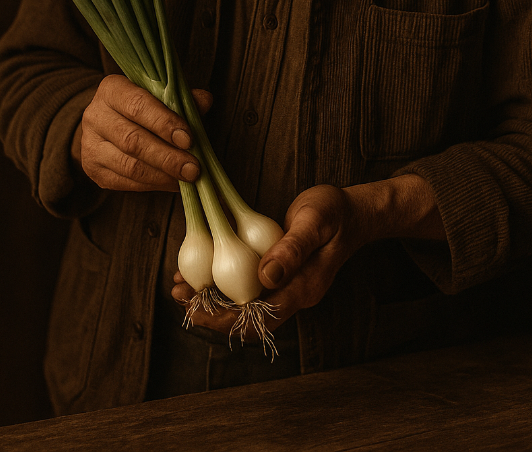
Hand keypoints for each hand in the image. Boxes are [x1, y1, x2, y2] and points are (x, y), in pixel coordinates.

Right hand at [71, 74, 211, 191]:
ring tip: (187, 178)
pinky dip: (154, 184)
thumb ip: (182, 98)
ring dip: (163, 175)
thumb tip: (205, 101)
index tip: (189, 139)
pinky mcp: (94, 170)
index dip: (164, 123)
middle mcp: (95, 115)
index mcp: (112, 90)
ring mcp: (91, 145)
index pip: (138, 105)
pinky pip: (126, 182)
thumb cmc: (143, 107)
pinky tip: (173, 183)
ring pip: (129, 166)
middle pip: (133, 140)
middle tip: (194, 168)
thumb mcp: (160, 95)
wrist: (108, 125)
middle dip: (167, 157)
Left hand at [172, 184, 371, 337]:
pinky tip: (202, 270)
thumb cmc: (335, 212)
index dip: (224, 317)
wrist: (353, 212)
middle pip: (246, 319)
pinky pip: (247, 287)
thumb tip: (266, 276)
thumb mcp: (314, 222)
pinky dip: (222, 283)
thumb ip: (292, 249)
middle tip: (178, 295)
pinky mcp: (279, 274)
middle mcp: (293, 294)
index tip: (194, 307)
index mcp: (303, 289)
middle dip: (209, 312)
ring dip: (212, 299)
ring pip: (244, 305)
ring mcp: (287, 286)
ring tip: (181, 286)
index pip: (259, 318)